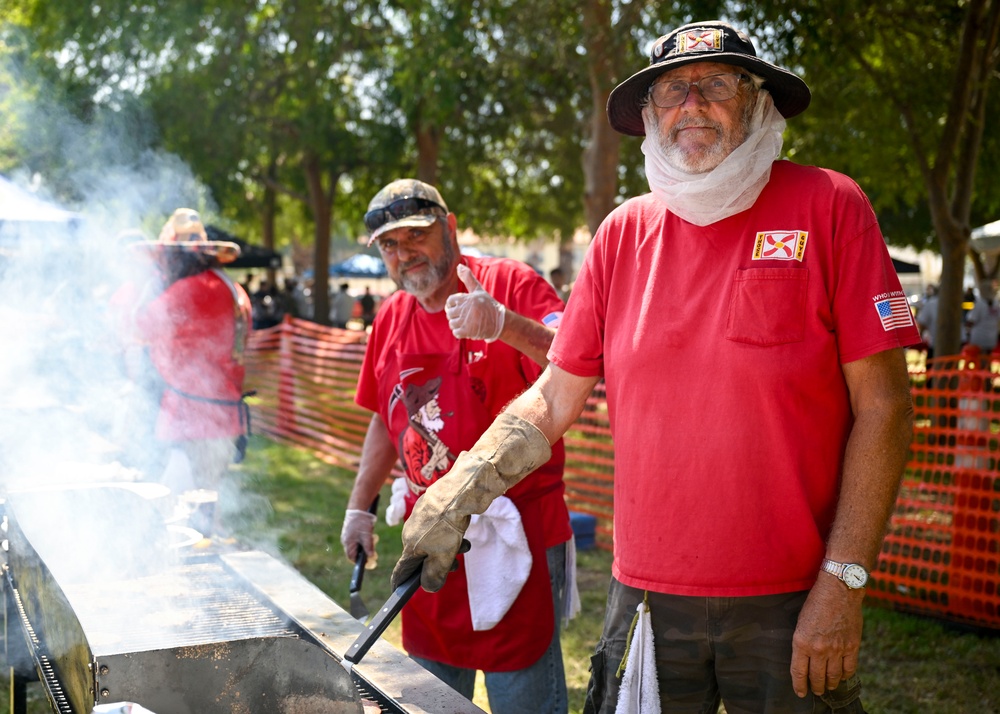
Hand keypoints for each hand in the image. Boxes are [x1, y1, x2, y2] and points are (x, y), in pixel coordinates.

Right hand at [340, 508, 376, 562]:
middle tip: (375, 553)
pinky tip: (372, 533)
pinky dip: (366, 539)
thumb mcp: (367, 536)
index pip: (352, 558)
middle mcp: (346, 541)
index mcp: (348, 543)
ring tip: (374, 537)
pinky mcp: (352, 532)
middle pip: (356, 552)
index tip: (369, 563)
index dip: (360, 562)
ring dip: (368, 544)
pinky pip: (359, 539)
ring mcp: (349, 536)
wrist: (359, 508)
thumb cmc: (362, 522)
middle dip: (366, 552)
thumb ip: (369, 547)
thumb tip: (371, 558)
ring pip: (359, 545)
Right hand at [390, 474, 471, 591]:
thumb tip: (428, 587)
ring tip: (464, 545)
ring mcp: (419, 518)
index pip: (401, 570)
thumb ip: (434, 575)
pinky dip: (448, 532)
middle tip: (454, 564)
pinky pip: (438, 527)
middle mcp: (410, 532)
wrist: (456, 492)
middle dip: (439, 563)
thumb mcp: (443, 557)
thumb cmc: (447, 525)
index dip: (400, 583)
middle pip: (422, 556)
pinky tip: (460, 528)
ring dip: (449, 547)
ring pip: (433, 541)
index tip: (398, 591)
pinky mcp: (430, 507)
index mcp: (410, 546)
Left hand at [445, 264, 504, 341]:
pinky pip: (456, 333)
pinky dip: (460, 332)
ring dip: (457, 324)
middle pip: (449, 313)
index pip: (449, 301)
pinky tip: (467, 329)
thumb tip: (458, 266)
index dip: (453, 304)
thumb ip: (468, 278)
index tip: (462, 307)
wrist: (500, 321)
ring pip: (452, 323)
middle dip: (455, 315)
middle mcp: (468, 309)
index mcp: (469, 298)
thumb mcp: (478, 290)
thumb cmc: (487, 304)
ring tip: (467, 323)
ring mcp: (468, 320)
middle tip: (465, 316)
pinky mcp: (469, 331)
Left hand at [790, 573, 863, 697]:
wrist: (838, 590)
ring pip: (833, 677)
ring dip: (829, 684)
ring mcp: (837, 649)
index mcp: (801, 642)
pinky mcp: (852, 646)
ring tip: (827, 686)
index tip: (800, 692)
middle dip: (815, 687)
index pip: (799, 672)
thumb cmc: (816, 602)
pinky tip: (841, 676)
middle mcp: (819, 649)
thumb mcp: (800, 622)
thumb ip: (802, 642)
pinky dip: (844, 675)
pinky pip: (849, 669)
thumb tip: (804, 659)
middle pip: (816, 678)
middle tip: (815, 691)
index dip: (799, 685)